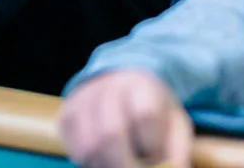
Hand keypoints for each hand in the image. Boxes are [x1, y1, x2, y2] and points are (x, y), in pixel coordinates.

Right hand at [59, 70, 192, 167]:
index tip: (158, 158)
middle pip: (111, 133)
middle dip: (126, 165)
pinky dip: (91, 163)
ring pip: (89, 146)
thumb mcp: (174, 123)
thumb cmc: (152, 109)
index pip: (144, 114)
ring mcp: (82, 99)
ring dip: (106, 166)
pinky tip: (104, 160)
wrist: (121, 84)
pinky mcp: (66, 115)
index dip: (153, 145)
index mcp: (140, 85)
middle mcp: (107, 87)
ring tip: (119, 164)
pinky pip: (75, 150)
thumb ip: (177, 151)